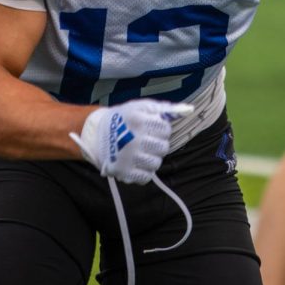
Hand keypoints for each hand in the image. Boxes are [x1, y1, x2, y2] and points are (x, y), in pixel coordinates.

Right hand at [70, 99, 193, 183]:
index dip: (162, 129)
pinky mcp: (124, 172)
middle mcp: (133, 140)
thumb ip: (163, 108)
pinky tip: (137, 162)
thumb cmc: (124, 119)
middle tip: (148, 140)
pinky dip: (144, 171)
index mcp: (138, 121)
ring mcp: (128, 158)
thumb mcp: (140, 107)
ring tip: (143, 151)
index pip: (165, 129)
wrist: (97, 134)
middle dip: (159, 143)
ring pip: (156, 163)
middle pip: (163, 148)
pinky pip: (146, 177)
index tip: (153, 128)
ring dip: (153, 158)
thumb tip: (187, 109)